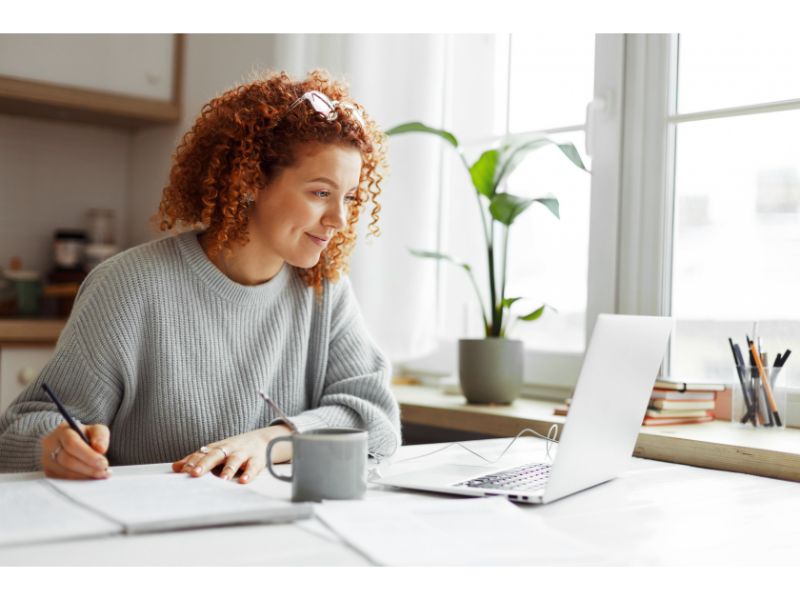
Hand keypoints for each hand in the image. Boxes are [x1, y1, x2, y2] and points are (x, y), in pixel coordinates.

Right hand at [41, 421, 110, 479]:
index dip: (88, 455)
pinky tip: (90, 478)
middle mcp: (50, 445)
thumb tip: (100, 449)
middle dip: (88, 468)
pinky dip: (79, 481)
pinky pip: (63, 480)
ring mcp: (47, 460)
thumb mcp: (95, 430)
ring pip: (65, 472)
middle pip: (67, 460)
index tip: (103, 463)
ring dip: (85, 476)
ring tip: (100, 474)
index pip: (72, 444)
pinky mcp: (48, 472)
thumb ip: (100, 436)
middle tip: (103, 471)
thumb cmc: (84, 435)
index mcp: (62, 431)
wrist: (68, 441)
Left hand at [171, 425, 292, 483]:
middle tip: (196, 473)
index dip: (192, 462)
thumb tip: (175, 467)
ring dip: (228, 468)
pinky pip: (253, 466)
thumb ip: (196, 460)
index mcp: (216, 448)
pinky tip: (244, 481)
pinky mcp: (257, 459)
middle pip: (215, 455)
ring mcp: (243, 453)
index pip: (202, 454)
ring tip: (222, 479)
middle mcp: (228, 449)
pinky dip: (249, 473)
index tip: (183, 471)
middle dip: (205, 463)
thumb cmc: (233, 449)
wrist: (262, 440)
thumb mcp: (215, 452)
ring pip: (235, 460)